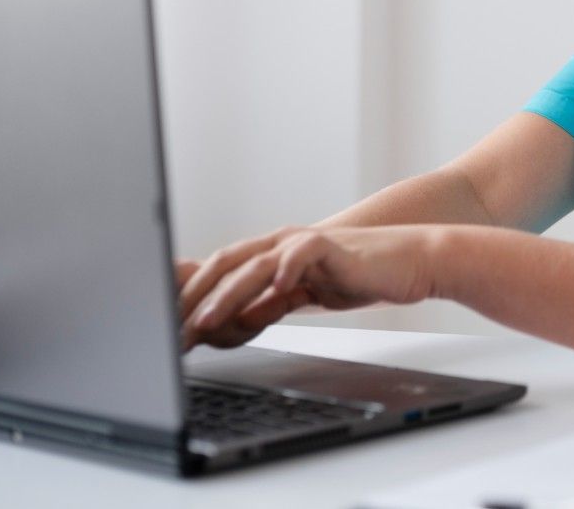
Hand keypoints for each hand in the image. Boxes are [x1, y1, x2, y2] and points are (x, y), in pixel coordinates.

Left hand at [177, 225, 441, 350]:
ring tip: (205, 319)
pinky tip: (275, 288)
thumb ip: (267, 304)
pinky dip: (286, 269)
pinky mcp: (329, 246)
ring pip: (254, 264)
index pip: (218, 273)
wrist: (407, 262)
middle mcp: (279, 244)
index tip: (165, 328)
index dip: (188, 297)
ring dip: (225, 293)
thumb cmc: (357, 277)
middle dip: (193, 298)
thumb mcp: (302, 295)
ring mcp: (302, 243)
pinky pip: (302, 253)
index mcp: (269, 255)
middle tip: (170, 329)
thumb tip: (231, 322)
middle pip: (224, 264)